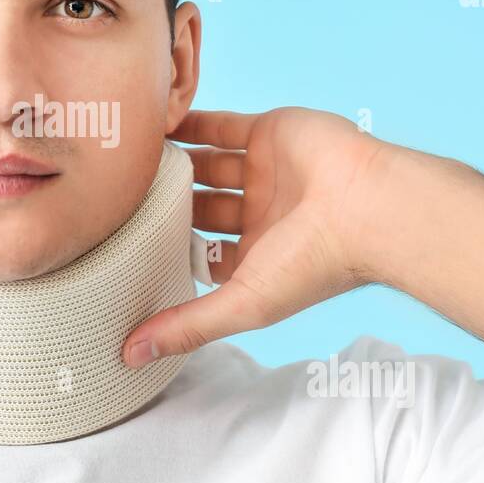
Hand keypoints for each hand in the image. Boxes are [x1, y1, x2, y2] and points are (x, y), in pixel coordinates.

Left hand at [123, 107, 389, 366]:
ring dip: (172, 162)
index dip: (171, 252)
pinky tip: (151, 125)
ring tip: (126, 161)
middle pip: (202, 207)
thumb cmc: (314, 264)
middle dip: (166, 204)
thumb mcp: (242, 304)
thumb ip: (188, 327)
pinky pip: (219, 126)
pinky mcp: (268, 132)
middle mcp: (261, 214)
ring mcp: (264, 172)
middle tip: (118, 198)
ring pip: (207, 165)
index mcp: (258, 256)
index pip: (204, 254)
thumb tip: (130, 357)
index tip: (126, 249)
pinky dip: (187, 124)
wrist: (365, 206)